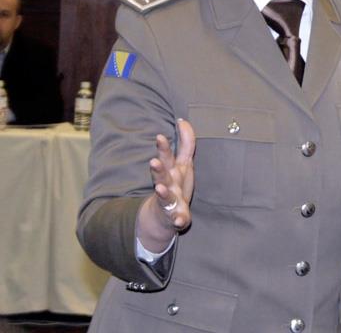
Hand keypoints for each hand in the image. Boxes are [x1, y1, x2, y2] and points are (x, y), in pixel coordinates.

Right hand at [136, 119, 195, 251]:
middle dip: (157, 168)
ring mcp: (170, 201)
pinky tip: (179, 221)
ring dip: (162, 192)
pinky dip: (178, 219)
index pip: (166, 157)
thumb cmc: (175, 184)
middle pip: (161, 175)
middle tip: (153, 161)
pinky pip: (177, 219)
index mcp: (170, 171)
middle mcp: (167, 184)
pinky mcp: (175, 216)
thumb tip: (183, 121)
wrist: (164, 217)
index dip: (163, 147)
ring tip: (159, 188)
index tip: (160, 136)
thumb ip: (185, 142)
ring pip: (165, 196)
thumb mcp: (182, 163)